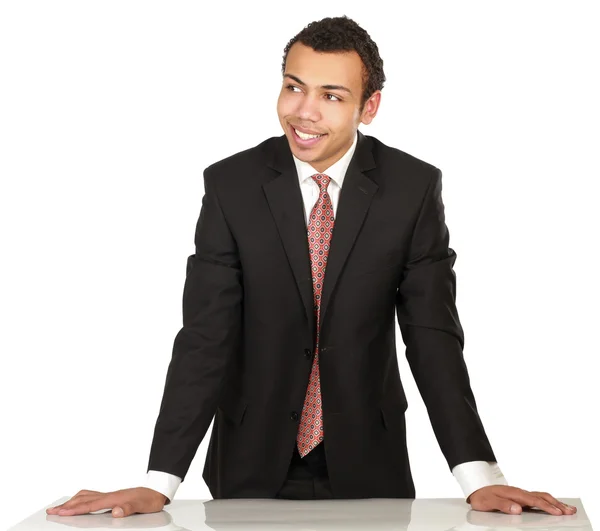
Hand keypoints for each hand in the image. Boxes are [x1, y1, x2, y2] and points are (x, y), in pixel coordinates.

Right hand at [46, 487, 167, 517]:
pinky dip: (81, 499)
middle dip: (66, 505)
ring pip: (87, 496)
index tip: (61, 512)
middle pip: (84, 500)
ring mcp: (110, 495)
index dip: (75, 509)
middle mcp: (110, 495)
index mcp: (114, 499)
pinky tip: (79, 502)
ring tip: (60, 506)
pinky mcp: (112, 497)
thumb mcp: (143, 506)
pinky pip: (93, 496)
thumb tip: (116, 511)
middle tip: (52, 510)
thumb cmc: (150, 499)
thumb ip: (129, 508)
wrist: (158, 490)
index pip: (90, 505)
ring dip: (72, 501)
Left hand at [467, 485, 576, 514]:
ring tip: (567, 508)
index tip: (558, 512)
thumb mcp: (488, 502)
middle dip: (557, 504)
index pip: (533, 500)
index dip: (546, 506)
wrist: (475, 488)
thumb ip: (502, 505)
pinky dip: (548, 501)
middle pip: (541, 497)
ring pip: (541, 496)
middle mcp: (519, 492)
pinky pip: (537, 497)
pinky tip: (553, 505)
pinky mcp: (520, 497)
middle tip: (570, 511)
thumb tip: (517, 509)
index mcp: (513, 494)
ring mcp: (520, 494)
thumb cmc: (482, 496)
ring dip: (555, 502)